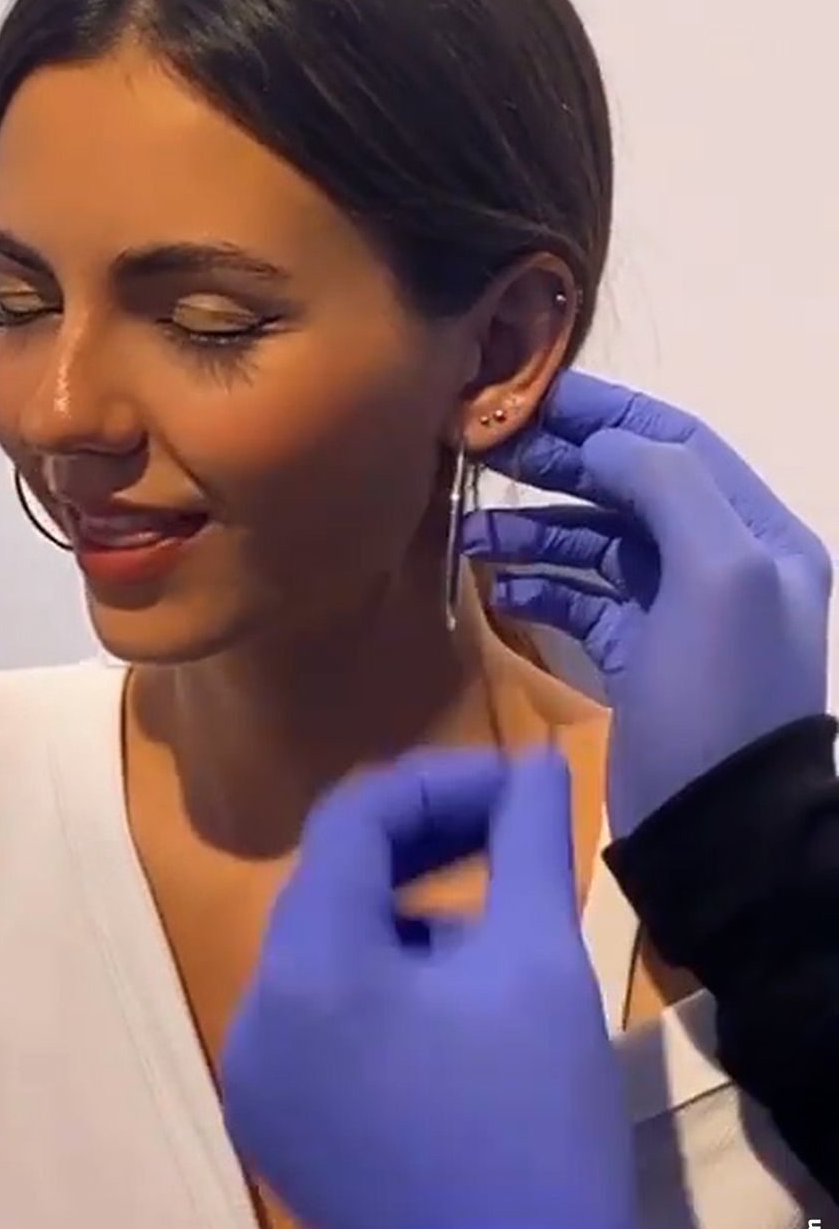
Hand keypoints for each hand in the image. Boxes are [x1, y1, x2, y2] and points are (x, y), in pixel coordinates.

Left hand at [219, 747, 638, 1228]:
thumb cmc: (532, 1122)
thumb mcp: (541, 965)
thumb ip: (528, 842)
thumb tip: (535, 764)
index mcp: (305, 966)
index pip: (350, 820)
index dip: (435, 785)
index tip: (513, 784)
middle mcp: (252, 1012)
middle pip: (326, 884)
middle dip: (416, 846)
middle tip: (505, 831)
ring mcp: (253, 1076)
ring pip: (318, 952)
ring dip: (397, 917)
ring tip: (487, 927)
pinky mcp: (272, 1124)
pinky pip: (310, 1019)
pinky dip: (369, 987)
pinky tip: (443, 1002)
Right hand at [463, 369, 831, 836]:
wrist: (720, 832)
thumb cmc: (720, 694)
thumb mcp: (716, 575)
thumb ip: (666, 486)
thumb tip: (603, 440)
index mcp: (759, 532)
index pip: (675, 442)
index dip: (601, 412)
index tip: (522, 396)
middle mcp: (724, 562)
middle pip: (630, 486)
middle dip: (557, 464)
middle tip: (478, 450)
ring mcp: (680, 613)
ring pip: (598, 544)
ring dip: (534, 530)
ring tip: (470, 533)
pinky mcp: (640, 660)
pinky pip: (581, 602)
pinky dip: (537, 588)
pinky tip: (494, 590)